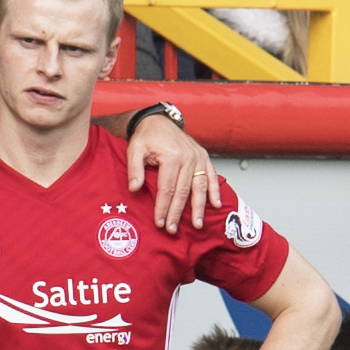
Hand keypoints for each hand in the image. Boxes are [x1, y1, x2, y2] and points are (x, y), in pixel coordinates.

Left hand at [126, 114, 219, 233]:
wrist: (158, 121)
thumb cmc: (145, 137)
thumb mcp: (134, 150)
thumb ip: (134, 169)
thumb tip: (134, 188)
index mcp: (171, 156)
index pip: (167, 188)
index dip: (163, 207)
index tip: (159, 222)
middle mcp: (188, 157)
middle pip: (183, 191)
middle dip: (178, 212)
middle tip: (173, 229)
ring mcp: (198, 157)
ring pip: (199, 187)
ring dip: (199, 208)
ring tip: (197, 225)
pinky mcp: (204, 157)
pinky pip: (211, 176)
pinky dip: (214, 191)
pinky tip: (216, 205)